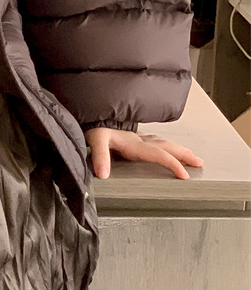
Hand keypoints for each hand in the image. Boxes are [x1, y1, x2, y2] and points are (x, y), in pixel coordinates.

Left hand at [84, 127, 203, 179]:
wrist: (88, 115)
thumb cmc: (91, 128)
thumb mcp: (94, 141)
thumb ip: (99, 156)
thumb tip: (103, 174)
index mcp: (132, 143)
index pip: (158, 154)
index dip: (173, 164)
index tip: (186, 175)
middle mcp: (137, 139)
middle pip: (165, 146)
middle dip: (184, 154)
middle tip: (199, 162)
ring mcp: (135, 137)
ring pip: (162, 142)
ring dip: (178, 149)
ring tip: (191, 155)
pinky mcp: (130, 137)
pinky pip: (154, 140)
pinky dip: (165, 144)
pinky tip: (166, 145)